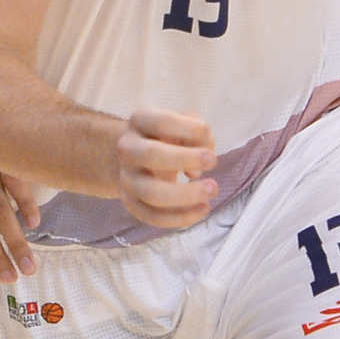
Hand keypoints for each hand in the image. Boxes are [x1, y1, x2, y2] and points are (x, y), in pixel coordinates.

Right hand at [115, 108, 215, 229]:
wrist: (138, 157)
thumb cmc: (169, 138)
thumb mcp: (184, 124)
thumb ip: (198, 135)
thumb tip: (195, 172)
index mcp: (140, 121)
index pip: (161, 122)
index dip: (189, 130)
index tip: (207, 136)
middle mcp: (127, 148)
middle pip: (151, 154)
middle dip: (185, 159)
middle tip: (212, 162)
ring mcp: (126, 178)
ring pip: (151, 193)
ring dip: (186, 195)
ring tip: (213, 189)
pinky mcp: (131, 202)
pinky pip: (153, 216)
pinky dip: (181, 217)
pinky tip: (203, 209)